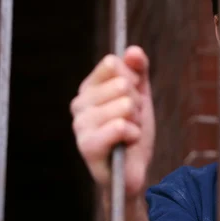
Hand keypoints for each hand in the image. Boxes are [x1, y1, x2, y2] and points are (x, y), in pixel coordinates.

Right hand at [70, 45, 154, 199]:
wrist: (132, 170)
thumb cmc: (134, 131)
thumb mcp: (141, 95)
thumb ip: (139, 70)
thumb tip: (133, 50)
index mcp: (88, 88)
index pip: (113, 63)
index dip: (133, 79)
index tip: (132, 97)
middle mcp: (79, 104)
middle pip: (122, 84)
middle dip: (137, 104)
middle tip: (132, 121)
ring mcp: (80, 125)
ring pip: (124, 105)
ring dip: (137, 122)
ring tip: (129, 134)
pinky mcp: (86, 146)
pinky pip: (120, 126)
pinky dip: (133, 136)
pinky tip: (126, 144)